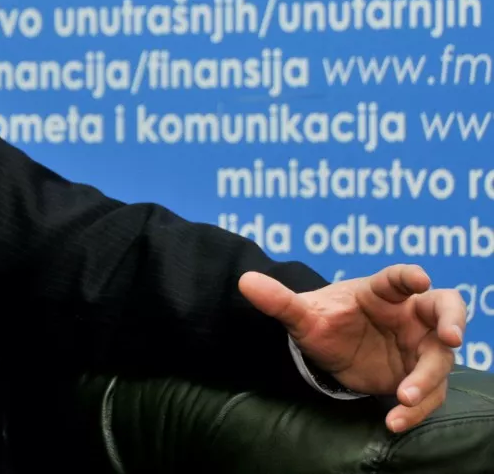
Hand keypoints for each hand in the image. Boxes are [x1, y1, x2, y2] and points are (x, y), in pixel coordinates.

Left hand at [239, 264, 465, 433]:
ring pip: (440, 359)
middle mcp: (409, 315)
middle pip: (445, 308)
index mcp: (381, 291)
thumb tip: (244, 280)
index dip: (410, 276)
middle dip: (453, 319)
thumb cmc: (325, 321)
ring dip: (428, 379)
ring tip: (403, 397)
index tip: (419, 279)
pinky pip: (429, 393)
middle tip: (451, 337)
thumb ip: (279, 300)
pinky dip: (416, 410)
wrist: (331, 350)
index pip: (399, 278)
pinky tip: (394, 422)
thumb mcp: (301, 315)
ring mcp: (419, 346)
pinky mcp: (419, 376)